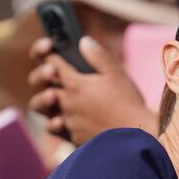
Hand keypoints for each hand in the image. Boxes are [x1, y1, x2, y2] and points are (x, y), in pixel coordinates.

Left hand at [28, 36, 157, 143]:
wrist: (136, 137)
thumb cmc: (128, 104)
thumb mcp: (117, 74)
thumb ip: (98, 56)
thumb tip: (83, 42)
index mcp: (75, 84)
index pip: (53, 62)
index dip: (50, 53)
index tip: (51, 49)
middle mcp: (66, 102)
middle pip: (43, 85)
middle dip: (44, 75)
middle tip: (52, 72)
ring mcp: (68, 121)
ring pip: (44, 108)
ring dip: (47, 100)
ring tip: (54, 97)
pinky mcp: (73, 137)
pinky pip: (56, 129)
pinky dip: (59, 122)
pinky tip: (66, 120)